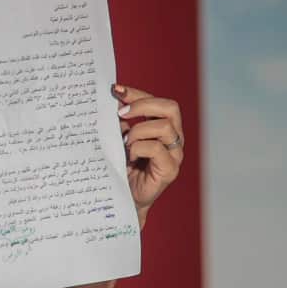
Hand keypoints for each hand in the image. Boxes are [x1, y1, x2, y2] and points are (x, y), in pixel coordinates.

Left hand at [114, 84, 183, 226]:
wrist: (123, 197)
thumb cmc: (121, 167)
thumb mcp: (119, 139)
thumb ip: (120, 122)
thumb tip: (112, 103)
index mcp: (163, 127)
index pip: (158, 101)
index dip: (137, 93)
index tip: (115, 90)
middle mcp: (173, 138)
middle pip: (170, 107)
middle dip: (143, 105)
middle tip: (121, 113)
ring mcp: (174, 154)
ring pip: (164, 127)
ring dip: (138, 131)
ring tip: (125, 143)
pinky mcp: (170, 169)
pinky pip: (157, 148)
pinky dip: (139, 148)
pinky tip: (129, 156)